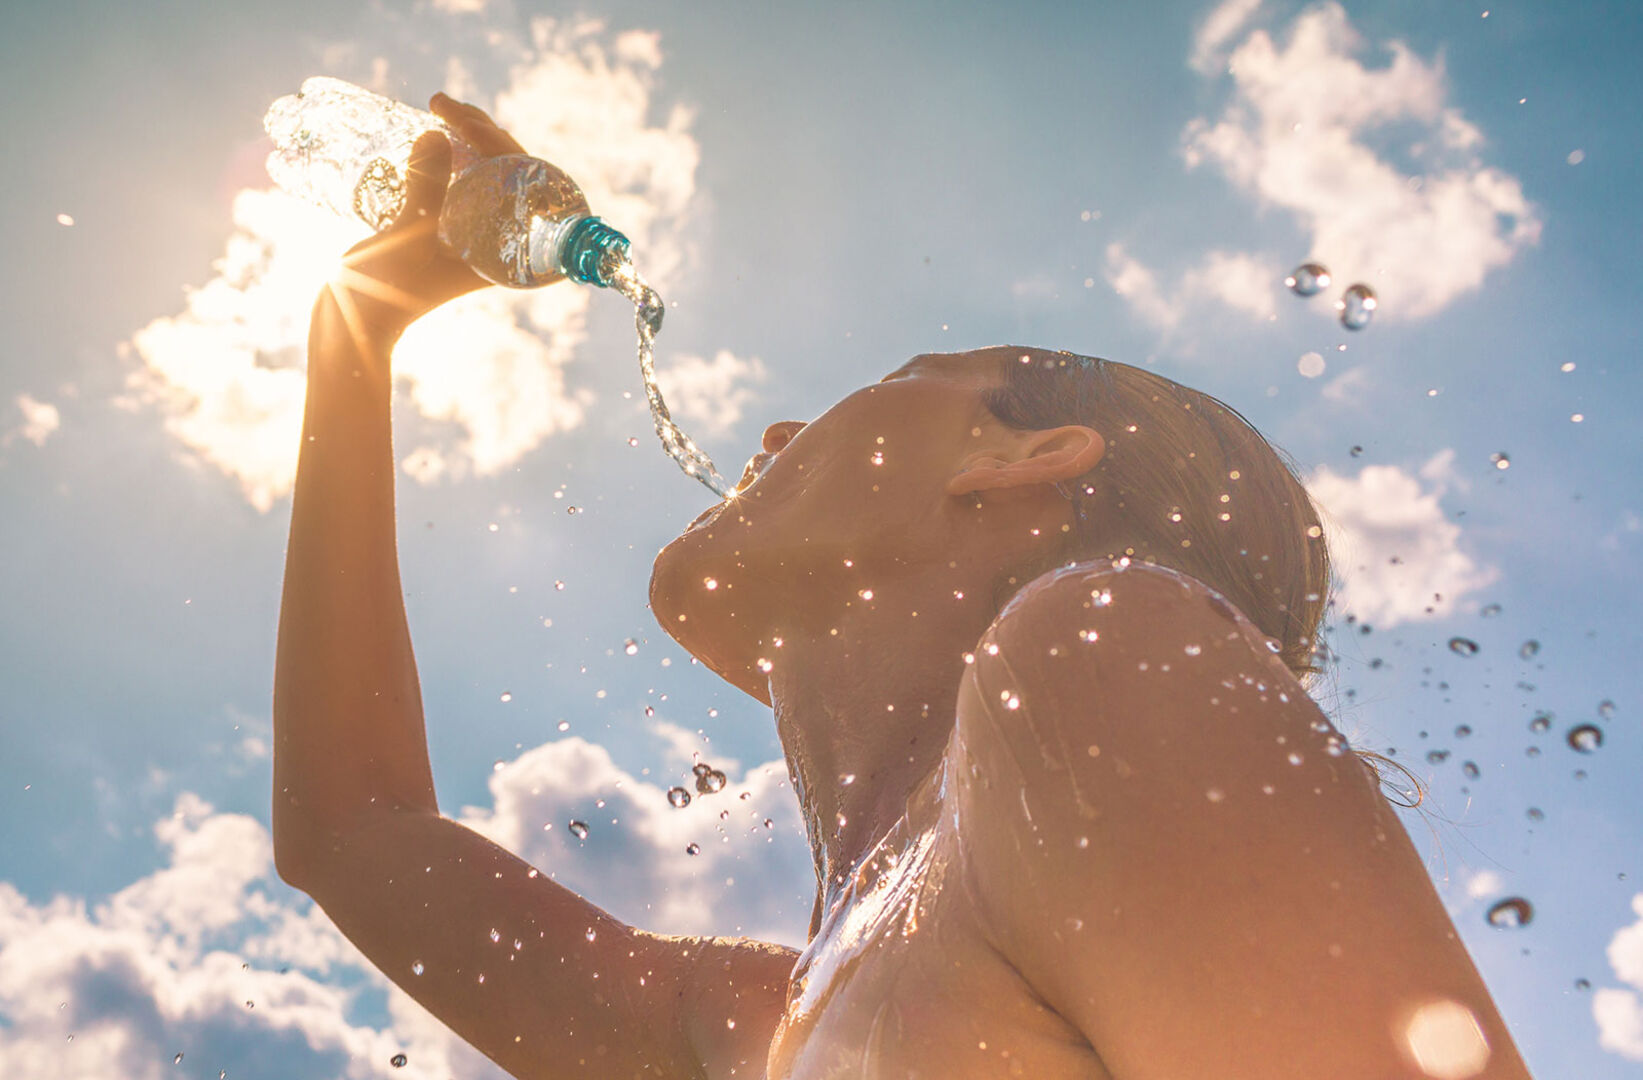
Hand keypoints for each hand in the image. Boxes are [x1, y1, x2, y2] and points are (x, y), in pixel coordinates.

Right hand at [319, 93, 528, 344]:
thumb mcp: (408, 237)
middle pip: (506, 175)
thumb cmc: (384, 292)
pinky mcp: (442, 228)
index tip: (468, 120)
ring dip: (464, 138)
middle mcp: (495, 243)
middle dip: (481, 133)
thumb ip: (426, 188)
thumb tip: (439, 133)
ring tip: (438, 109)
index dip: (502, 145)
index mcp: (505, 254)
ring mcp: (469, 235)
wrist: (352, 322)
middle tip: (443, 104)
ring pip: (481, 175)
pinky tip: (431, 134)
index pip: (524, 187)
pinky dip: (447, 156)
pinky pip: (457, 183)